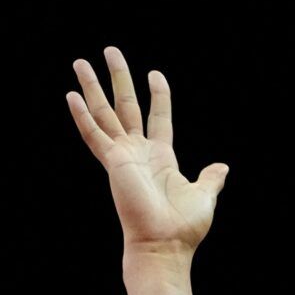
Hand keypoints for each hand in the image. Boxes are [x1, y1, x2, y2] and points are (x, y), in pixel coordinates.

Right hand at [65, 46, 227, 256]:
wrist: (165, 244)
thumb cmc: (183, 226)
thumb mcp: (204, 195)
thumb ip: (210, 179)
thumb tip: (222, 167)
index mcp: (161, 157)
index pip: (159, 117)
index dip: (159, 95)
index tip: (155, 74)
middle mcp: (139, 152)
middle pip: (126, 106)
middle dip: (118, 78)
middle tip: (110, 51)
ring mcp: (123, 156)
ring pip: (105, 113)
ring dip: (94, 87)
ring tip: (81, 61)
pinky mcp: (112, 163)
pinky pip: (93, 135)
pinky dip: (82, 116)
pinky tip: (72, 95)